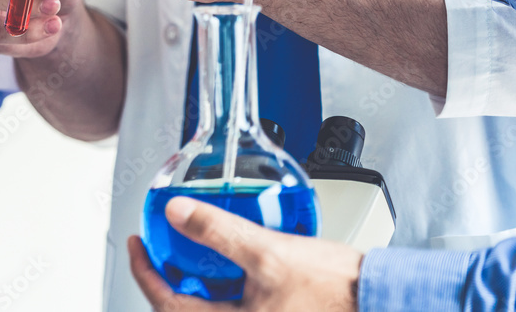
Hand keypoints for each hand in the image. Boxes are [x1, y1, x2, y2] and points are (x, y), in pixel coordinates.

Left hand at [129, 196, 361, 311]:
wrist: (378, 299)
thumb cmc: (335, 290)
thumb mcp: (267, 253)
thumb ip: (218, 232)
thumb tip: (177, 213)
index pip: (167, 304)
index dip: (144, 271)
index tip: (136, 245)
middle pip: (183, 309)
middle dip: (167, 278)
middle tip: (157, 248)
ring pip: (207, 308)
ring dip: (194, 282)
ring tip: (189, 252)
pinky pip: (232, 308)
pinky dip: (220, 286)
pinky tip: (228, 263)